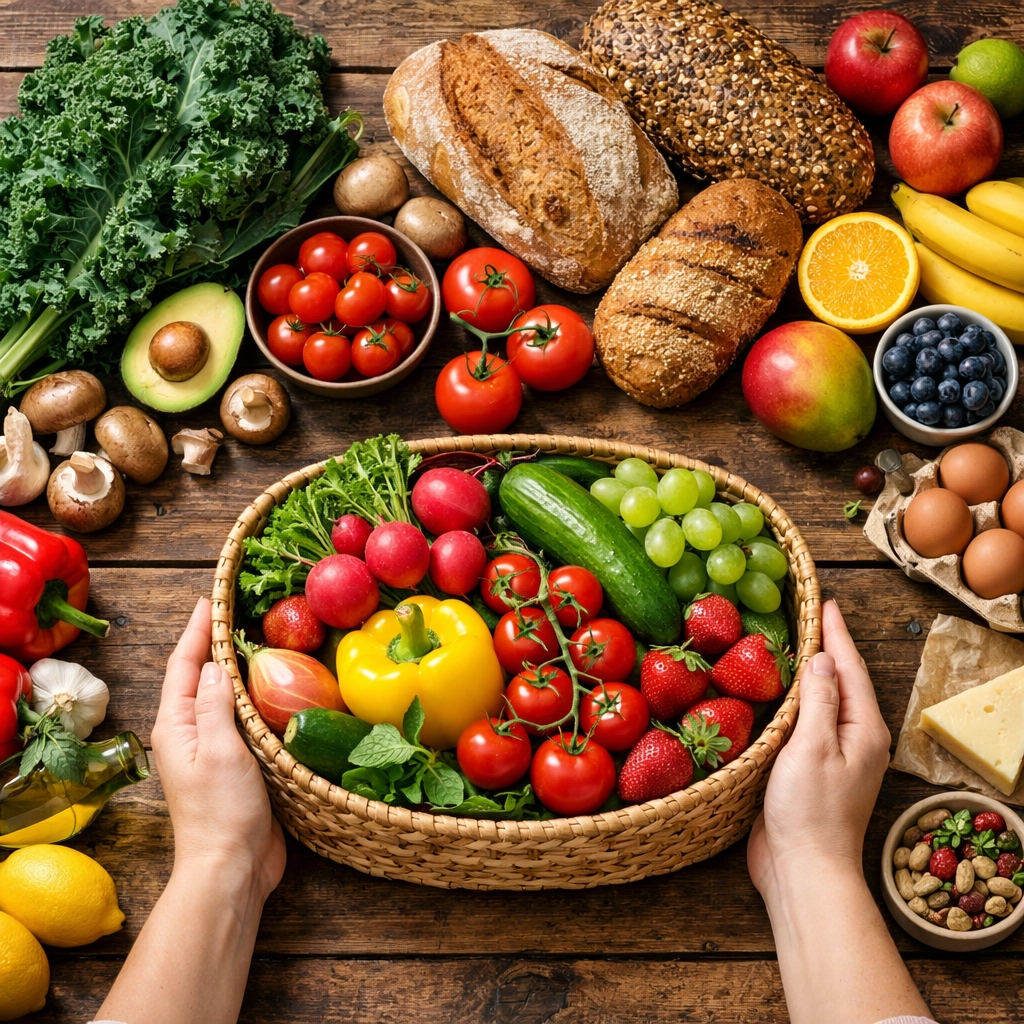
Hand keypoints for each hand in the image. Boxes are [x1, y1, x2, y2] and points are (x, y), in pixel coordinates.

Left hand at [152, 598, 285, 901]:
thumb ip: (215, 704)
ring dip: (239, 668)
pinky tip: (278, 687)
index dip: (197, 630)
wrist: (232, 868)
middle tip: (238, 610)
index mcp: (177, 726)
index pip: (184, 665)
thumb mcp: (219, 750)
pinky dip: (258, 696)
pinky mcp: (240, 763)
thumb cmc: (221, 812)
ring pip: (225, 696)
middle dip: (215, 642)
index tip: (210, 599)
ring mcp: (216, 748)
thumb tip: (214, 663)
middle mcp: (191, 733)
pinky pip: (247, 718)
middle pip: (201, 676)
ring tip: (260, 639)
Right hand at [747, 599, 890, 895]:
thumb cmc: (810, 812)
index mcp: (863, 730)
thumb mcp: (815, 747)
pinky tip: (773, 697)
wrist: (803, 871)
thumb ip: (821, 700)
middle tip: (808, 617)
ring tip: (788, 648)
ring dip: (807, 675)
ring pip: (822, 704)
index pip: (850, 669)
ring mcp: (832, 757)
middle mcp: (854, 740)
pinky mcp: (809, 772)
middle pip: (841, 683)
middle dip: (826, 649)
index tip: (825, 604)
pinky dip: (791, 703)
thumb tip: (823, 660)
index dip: (836, 635)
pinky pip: (804, 725)